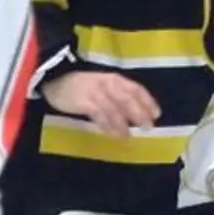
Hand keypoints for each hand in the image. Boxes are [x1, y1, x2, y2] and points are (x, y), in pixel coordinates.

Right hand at [40, 71, 159, 135]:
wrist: (56, 80)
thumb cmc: (84, 85)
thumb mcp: (104, 86)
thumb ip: (118, 96)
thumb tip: (136, 113)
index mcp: (115, 79)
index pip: (136, 88)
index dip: (148, 101)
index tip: (157, 114)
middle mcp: (108, 83)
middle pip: (127, 99)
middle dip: (139, 113)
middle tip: (148, 127)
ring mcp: (96, 92)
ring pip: (114, 109)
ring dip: (123, 123)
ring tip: (128, 136)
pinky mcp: (83, 101)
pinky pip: (98, 115)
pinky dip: (106, 125)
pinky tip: (112, 133)